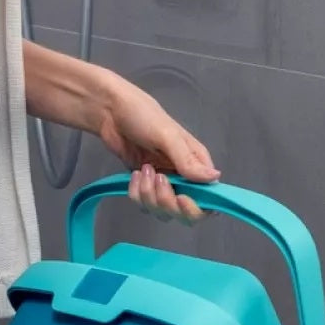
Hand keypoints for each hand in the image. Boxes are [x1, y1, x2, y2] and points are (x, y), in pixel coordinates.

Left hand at [96, 71, 220, 224]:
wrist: (110, 111)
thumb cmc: (143, 116)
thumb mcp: (168, 135)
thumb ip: (188, 160)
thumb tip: (214, 178)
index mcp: (196, 164)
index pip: (208, 197)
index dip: (197, 206)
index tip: (181, 198)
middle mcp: (184, 178)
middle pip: (184, 212)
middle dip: (168, 202)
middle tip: (158, 178)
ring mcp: (164, 185)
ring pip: (163, 211)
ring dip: (149, 195)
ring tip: (143, 169)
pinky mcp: (145, 188)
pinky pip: (144, 205)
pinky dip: (136, 194)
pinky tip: (134, 174)